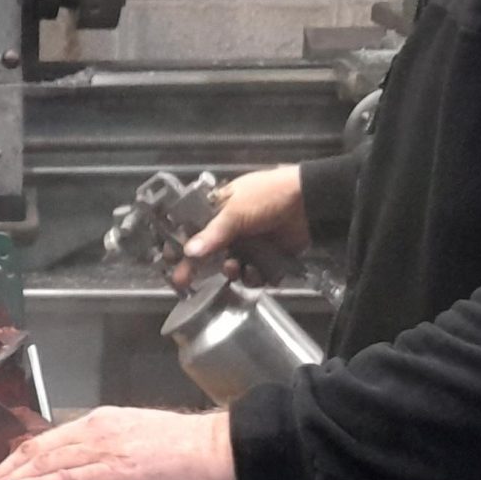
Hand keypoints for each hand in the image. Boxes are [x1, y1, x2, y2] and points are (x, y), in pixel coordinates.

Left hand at [0, 407, 236, 479]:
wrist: (223, 452)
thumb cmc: (192, 455)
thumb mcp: (139, 448)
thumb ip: (110, 459)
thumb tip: (93, 476)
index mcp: (102, 424)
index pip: (47, 441)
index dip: (16, 461)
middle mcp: (96, 430)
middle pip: (36, 451)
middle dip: (3, 472)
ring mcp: (104, 451)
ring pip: (43, 464)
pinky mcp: (115, 473)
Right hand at [173, 166, 308, 289]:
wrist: (308, 201)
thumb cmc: (267, 197)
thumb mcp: (235, 212)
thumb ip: (212, 234)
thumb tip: (188, 253)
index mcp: (220, 211)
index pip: (194, 230)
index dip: (182, 245)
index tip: (172, 260)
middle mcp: (233, 229)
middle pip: (210, 254)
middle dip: (200, 268)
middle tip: (185, 282)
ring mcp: (251, 244)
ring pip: (232, 267)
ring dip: (231, 272)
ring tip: (236, 268)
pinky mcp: (269, 257)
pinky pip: (256, 275)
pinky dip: (254, 278)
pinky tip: (256, 273)